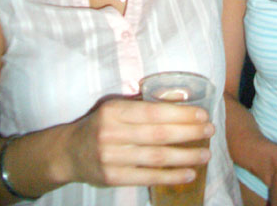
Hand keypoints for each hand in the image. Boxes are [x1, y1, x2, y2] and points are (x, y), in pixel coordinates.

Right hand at [65, 98, 213, 187]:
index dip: (180, 114)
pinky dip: (171, 176)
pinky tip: (189, 174)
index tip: (202, 115)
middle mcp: (112, 133)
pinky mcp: (113, 178)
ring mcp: (112, 158)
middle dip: (188, 133)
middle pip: (158, 134)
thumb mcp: (114, 107)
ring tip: (205, 154)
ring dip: (185, 156)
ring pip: (156, 158)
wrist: (67, 152)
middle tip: (209, 131)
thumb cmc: (99, 124)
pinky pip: (148, 177)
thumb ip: (141, 104)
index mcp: (114, 111)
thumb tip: (179, 98)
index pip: (153, 112)